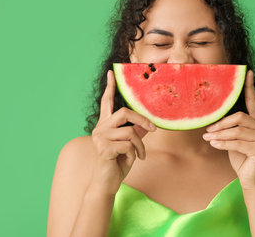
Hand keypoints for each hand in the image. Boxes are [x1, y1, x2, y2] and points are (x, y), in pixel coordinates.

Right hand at [90, 70, 155, 194]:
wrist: (107, 183)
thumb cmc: (118, 162)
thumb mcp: (130, 144)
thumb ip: (136, 131)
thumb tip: (149, 122)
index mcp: (105, 124)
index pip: (107, 102)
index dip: (110, 87)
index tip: (111, 72)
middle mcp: (100, 128)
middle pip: (124, 113)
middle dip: (142, 120)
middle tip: (154, 130)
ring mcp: (100, 138)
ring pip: (130, 132)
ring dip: (140, 145)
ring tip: (140, 155)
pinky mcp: (104, 148)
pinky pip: (129, 144)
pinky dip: (136, 153)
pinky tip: (132, 160)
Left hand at [203, 70, 254, 189]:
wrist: (253, 181)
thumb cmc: (242, 159)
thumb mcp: (234, 141)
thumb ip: (230, 129)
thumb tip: (212, 121)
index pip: (254, 102)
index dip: (249, 87)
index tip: (247, 71)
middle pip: (240, 118)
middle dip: (222, 123)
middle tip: (208, 130)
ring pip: (237, 131)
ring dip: (219, 135)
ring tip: (207, 138)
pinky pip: (237, 143)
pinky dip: (223, 144)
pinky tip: (214, 145)